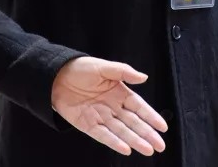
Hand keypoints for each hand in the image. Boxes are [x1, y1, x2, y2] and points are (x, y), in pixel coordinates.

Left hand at [51, 57, 167, 156]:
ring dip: (135, 141)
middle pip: (133, 123)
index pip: (139, 107)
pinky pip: (103, 135)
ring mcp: (101, 117)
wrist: (55, 76)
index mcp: (119, 92)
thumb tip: (144, 77)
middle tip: (160, 146)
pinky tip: (126, 149)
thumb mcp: (104, 67)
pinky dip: (114, 142)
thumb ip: (124, 72)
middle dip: (147, 134)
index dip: (151, 117)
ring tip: (147, 150)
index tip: (163, 127)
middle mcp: (112, 107)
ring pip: (121, 132)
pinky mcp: (88, 125)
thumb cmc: (80, 68)